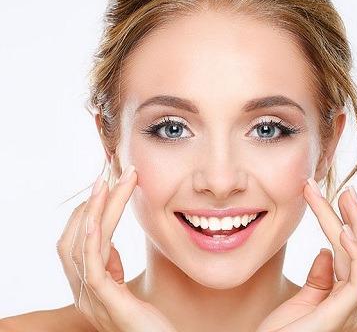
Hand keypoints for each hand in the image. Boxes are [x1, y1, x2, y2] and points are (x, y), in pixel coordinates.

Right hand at [56, 165, 177, 331]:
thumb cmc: (147, 317)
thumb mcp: (122, 284)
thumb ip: (109, 264)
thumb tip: (104, 238)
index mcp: (85, 285)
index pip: (74, 240)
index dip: (86, 210)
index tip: (104, 184)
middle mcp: (82, 292)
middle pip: (76, 238)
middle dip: (92, 203)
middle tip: (108, 173)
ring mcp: (92, 300)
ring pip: (83, 247)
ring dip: (96, 211)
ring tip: (108, 183)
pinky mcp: (109, 305)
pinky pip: (92, 270)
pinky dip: (91, 242)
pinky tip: (96, 220)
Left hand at [255, 179, 356, 331]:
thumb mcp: (302, 299)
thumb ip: (319, 278)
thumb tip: (327, 251)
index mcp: (343, 296)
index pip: (348, 252)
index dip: (344, 224)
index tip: (333, 197)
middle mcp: (350, 301)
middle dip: (355, 218)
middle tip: (347, 190)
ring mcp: (347, 307)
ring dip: (354, 225)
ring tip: (344, 198)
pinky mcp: (339, 313)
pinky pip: (356, 279)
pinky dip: (354, 253)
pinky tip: (343, 231)